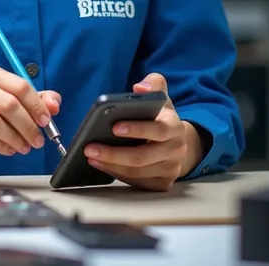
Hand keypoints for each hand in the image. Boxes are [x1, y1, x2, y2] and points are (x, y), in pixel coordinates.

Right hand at [0, 66, 60, 167]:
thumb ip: (37, 101)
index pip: (20, 86)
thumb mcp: (13, 105)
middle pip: (9, 104)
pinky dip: (1, 147)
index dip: (37, 105)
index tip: (46, 121)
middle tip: (38, 141)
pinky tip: (9, 149)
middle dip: (28, 126)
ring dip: (16, 138)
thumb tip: (54, 104)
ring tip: (25, 147)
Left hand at [83, 73, 203, 191]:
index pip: (158, 130)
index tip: (114, 127)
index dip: (136, 129)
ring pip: (137, 172)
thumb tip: (140, 88)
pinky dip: (117, 174)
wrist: (177, 143)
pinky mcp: (162, 184)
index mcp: (175, 127)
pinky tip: (102, 165)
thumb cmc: (161, 117)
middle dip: (114, 153)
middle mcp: (176, 150)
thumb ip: (153, 84)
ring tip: (91, 156)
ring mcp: (170, 170)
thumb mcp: (161, 97)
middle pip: (143, 157)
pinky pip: (137, 182)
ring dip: (111, 165)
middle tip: (90, 147)